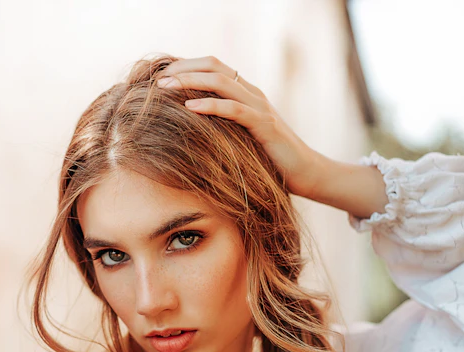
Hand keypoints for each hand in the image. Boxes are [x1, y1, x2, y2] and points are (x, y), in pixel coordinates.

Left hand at [157, 56, 322, 199]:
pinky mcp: (265, 126)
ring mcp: (260, 107)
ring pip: (222, 82)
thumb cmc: (269, 160)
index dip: (185, 66)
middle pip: (214, 66)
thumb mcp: (239, 138)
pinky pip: (234, 109)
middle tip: (158, 80)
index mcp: (245, 93)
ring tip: (166, 88)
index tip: (160, 75)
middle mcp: (252, 93)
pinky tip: (190, 107)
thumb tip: (187, 126)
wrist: (306, 174)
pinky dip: (210, 105)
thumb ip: (221, 126)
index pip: (212, 66)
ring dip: (190, 81)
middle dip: (183, 69)